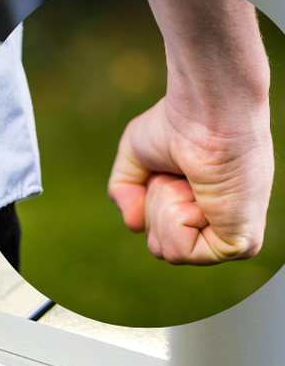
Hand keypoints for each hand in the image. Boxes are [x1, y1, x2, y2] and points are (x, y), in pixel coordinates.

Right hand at [107, 0, 273, 265]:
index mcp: (203, 205)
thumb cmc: (175, 123)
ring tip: (189, 182)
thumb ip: (124, 193)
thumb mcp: (133, 158)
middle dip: (154, 208)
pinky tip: (199, 195)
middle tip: (177, 176)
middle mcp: (220, 222)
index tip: (167, 169)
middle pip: (159, 247)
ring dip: (164, 211)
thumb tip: (135, 226)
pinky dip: (177, 221)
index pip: (159, 233)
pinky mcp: (241, 244)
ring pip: (168, 252)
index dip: (149, 203)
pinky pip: (183, 253)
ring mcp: (232, 235)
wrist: (205, 112)